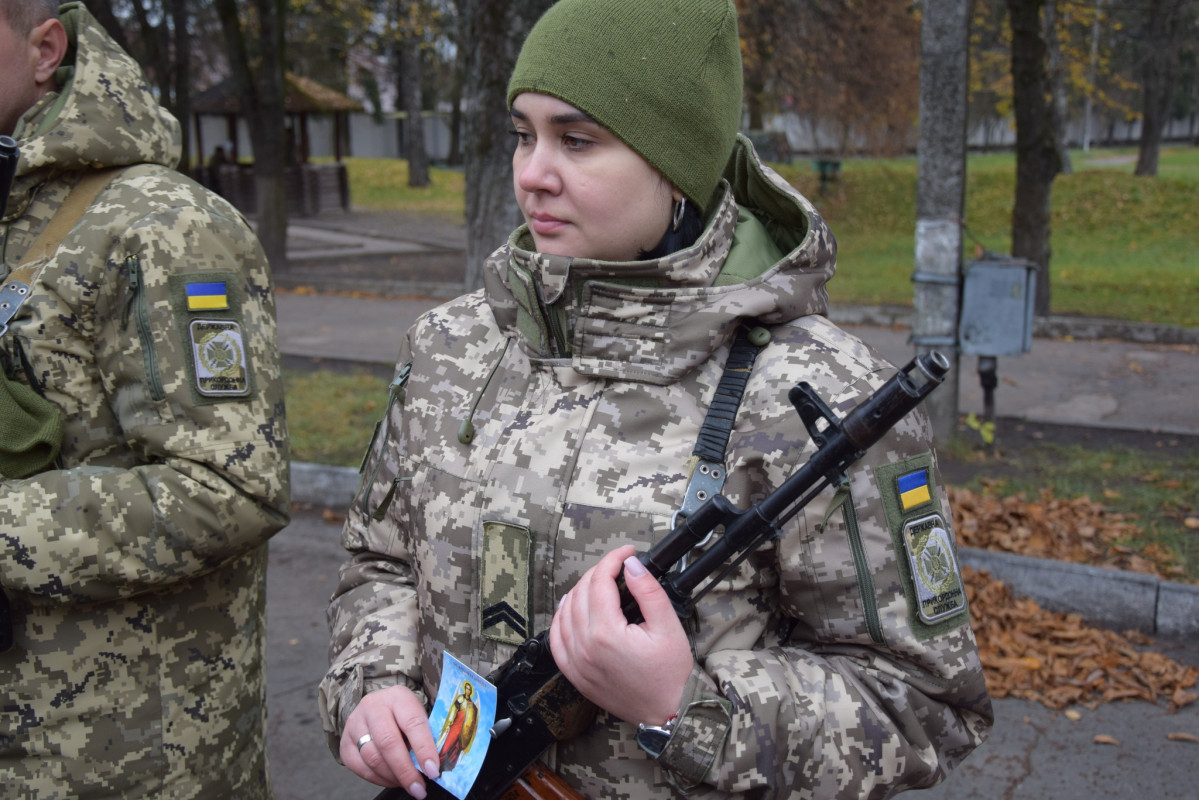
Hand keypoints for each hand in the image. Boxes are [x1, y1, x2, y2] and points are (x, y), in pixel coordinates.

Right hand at [341, 685, 440, 796]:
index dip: (424, 749)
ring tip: (408, 784)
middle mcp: (373, 706)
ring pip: (372, 758)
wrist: (377, 707)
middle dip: (405, 770)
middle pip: (388, 742)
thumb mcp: (418, 715)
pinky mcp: (344, 742)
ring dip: (392, 777)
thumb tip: (433, 766)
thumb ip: (426, 736)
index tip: (433, 771)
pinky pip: (360, 768)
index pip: (413, 723)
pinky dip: (378, 779)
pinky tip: (392, 780)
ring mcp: (355, 724)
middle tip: (418, 788)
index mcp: (398, 697)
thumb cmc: (403, 714)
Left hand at [549, 545, 693, 726]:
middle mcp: (585, 646)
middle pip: (581, 591)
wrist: (661, 712)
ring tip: (600, 583)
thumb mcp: (668, 628)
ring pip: (564, 610)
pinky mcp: (573, 672)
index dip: (613, 559)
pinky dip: (561, 616)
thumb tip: (631, 565)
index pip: (600, 581)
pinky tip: (572, 607)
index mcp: (607, 633)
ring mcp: (575, 660)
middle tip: (618, 567)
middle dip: (599, 572)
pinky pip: (555, 637)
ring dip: (580, 590)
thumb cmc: (667, 674)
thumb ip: (649, 592)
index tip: (627, 553)